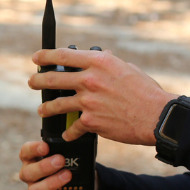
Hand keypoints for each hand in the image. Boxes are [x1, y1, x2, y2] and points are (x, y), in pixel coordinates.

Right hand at [18, 139, 97, 189]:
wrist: (77, 186)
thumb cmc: (65, 166)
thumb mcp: (62, 155)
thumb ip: (61, 150)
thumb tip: (70, 141)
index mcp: (30, 160)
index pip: (25, 152)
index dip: (33, 149)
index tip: (46, 146)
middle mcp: (29, 176)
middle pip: (28, 172)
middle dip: (44, 167)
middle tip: (61, 160)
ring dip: (51, 183)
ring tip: (68, 175)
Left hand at [29, 48, 174, 145]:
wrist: (157, 117)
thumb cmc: (146, 90)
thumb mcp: (127, 68)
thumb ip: (110, 62)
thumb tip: (101, 55)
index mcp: (98, 62)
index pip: (64, 55)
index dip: (46, 56)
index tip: (36, 58)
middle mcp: (89, 79)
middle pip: (54, 79)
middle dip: (38, 81)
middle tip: (32, 82)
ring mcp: (88, 101)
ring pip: (58, 103)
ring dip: (47, 107)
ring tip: (42, 109)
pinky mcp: (91, 121)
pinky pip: (73, 127)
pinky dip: (69, 132)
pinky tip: (66, 134)